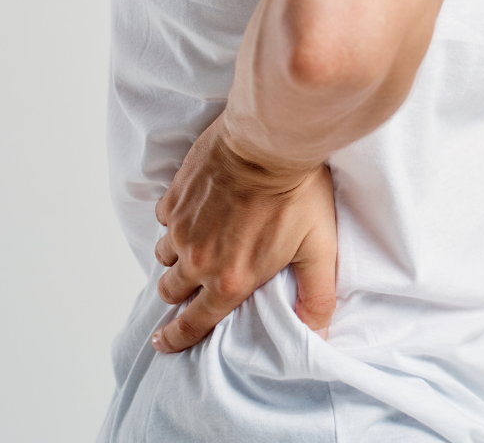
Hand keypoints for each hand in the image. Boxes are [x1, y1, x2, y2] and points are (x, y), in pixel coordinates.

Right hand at [150, 115, 336, 351]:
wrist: (271, 141)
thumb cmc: (298, 193)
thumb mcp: (319, 250)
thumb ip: (317, 297)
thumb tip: (318, 332)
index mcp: (229, 280)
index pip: (193, 323)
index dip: (176, 337)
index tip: (164, 341)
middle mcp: (198, 259)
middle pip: (171, 290)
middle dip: (180, 293)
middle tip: (192, 285)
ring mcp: (181, 227)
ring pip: (164, 255)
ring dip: (176, 257)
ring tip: (197, 247)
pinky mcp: (175, 198)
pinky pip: (165, 220)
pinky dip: (177, 222)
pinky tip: (198, 212)